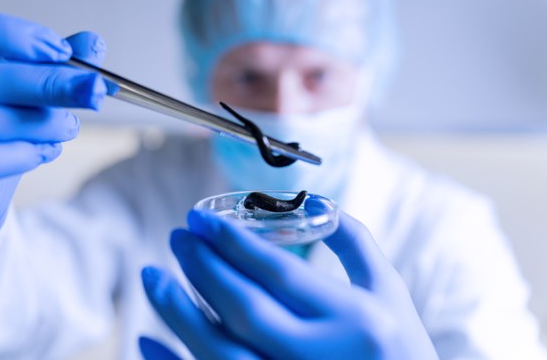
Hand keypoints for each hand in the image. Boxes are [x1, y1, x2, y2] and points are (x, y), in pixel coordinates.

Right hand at [0, 11, 106, 235]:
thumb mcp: (17, 89)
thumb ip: (50, 64)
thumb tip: (92, 44)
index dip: (15, 36)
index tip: (62, 50)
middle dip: (52, 84)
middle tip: (92, 90)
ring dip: (45, 124)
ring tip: (67, 127)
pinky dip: (24, 154)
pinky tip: (43, 151)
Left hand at [141, 209, 437, 359]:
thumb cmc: (400, 349)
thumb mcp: (391, 292)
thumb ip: (355, 243)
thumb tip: (314, 202)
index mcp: (356, 321)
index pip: (280, 273)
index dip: (232, 243)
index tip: (198, 219)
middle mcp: (322, 358)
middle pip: (245, 308)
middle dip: (202, 267)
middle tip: (177, 236)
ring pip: (220, 352)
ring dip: (177, 312)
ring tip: (152, 275)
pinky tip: (147, 338)